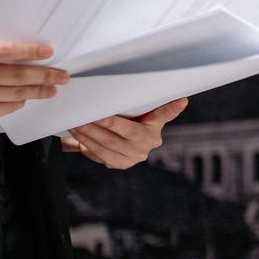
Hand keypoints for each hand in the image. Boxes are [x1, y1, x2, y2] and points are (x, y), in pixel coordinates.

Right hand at [0, 41, 67, 136]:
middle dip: (44, 75)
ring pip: (15, 92)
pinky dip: (18, 102)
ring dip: (37, 91)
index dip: (30, 51)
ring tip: (50, 89)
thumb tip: (23, 58)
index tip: (48, 52)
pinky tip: (25, 98)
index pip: (5, 51)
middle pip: (17, 74)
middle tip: (61, 75)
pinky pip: (6, 107)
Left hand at [61, 97, 187, 169]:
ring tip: (76, 124)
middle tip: (87, 115)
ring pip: (109, 147)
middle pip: (125, 134)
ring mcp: (135, 156)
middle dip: (104, 125)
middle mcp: (149, 143)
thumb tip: (174, 93)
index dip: (172, 108)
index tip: (182, 99)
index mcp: (155, 126)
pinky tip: (78, 137)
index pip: (164, 115)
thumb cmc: (128, 120)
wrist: (123, 143)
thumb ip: (146, 104)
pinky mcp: (121, 164)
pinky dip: (87, 146)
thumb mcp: (137, 110)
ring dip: (90, 135)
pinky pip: (101, 156)